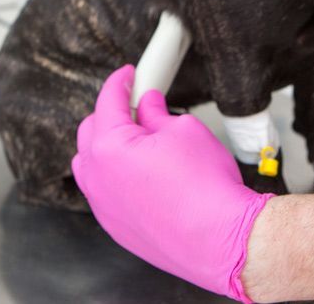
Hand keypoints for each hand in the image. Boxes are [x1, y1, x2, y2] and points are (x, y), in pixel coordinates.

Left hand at [72, 65, 272, 302]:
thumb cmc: (207, 188)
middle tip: (137, 105)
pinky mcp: (116, 228)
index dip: (120, 82)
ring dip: (106, 147)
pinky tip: (139, 173)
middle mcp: (97, 179)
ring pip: (90, 165)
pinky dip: (114, 177)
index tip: (128, 75)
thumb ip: (158, 114)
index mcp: (109, 148)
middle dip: (111, 114)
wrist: (223, 239)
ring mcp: (104, 207)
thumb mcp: (184, 130)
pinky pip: (103, 193)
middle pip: (91, 132)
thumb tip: (150, 107)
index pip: (107, 102)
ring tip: (138, 140)